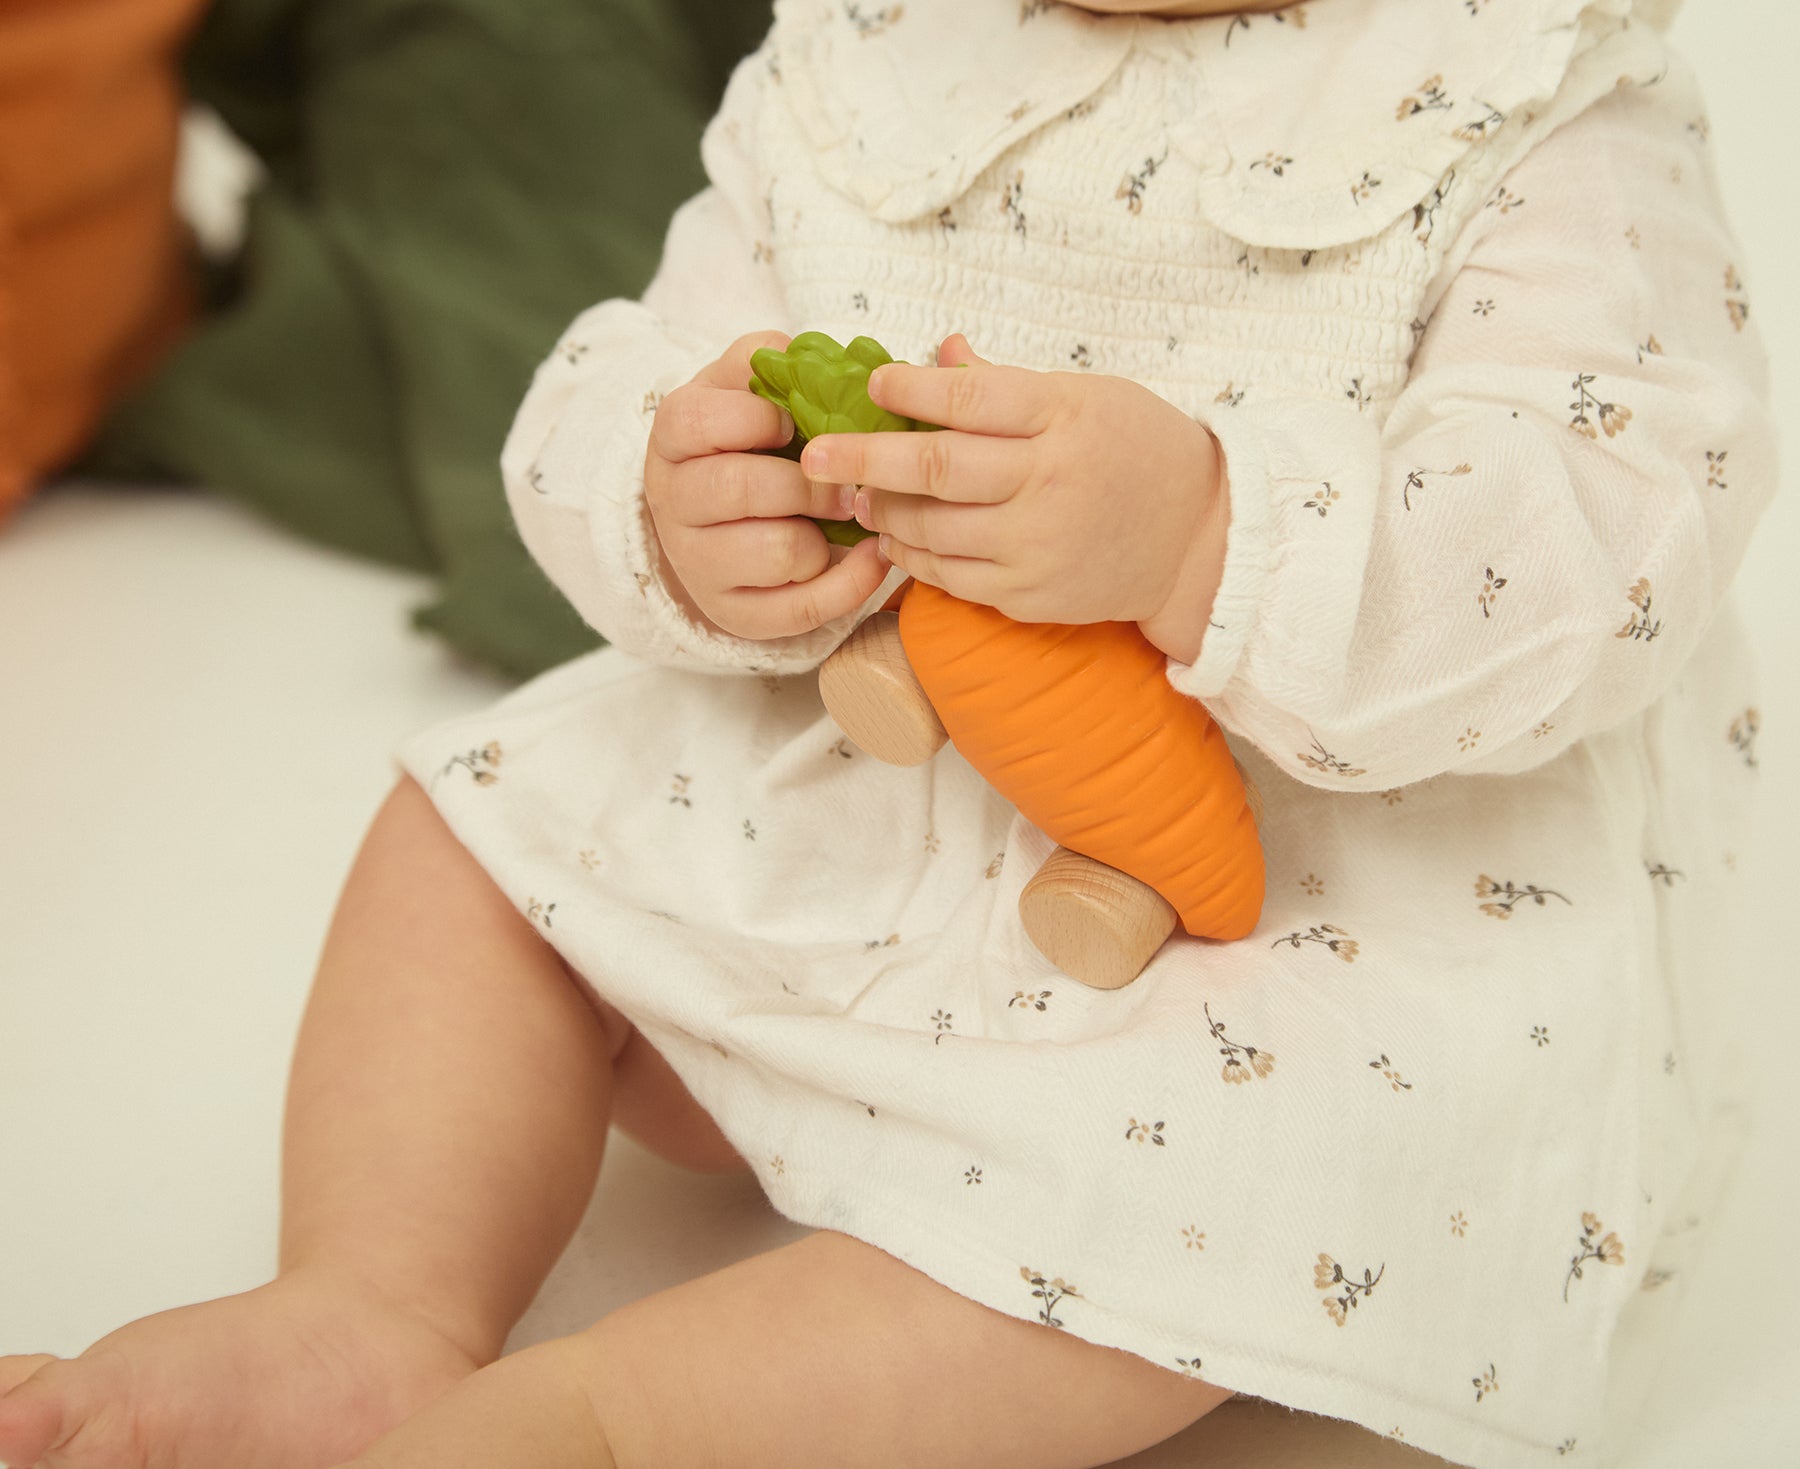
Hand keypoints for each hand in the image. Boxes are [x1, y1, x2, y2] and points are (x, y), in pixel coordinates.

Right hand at [644, 331, 891, 640]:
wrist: (716, 520)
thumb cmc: (745, 442)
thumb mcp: (742, 390)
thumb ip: (767, 362)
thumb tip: (808, 353)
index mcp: (674, 436)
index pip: (706, 420)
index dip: (764, 419)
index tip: (797, 423)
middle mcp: (674, 502)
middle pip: (742, 489)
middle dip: (810, 484)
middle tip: (846, 482)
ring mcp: (700, 564)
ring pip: (776, 552)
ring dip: (824, 535)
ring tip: (842, 519)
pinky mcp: (736, 614)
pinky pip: (803, 608)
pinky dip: (851, 583)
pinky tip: (872, 556)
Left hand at [798, 334, 1228, 662]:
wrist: (1197, 541)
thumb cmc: (1138, 452)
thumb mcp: (1086, 397)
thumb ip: (1006, 383)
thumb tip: (936, 353)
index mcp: (1063, 417)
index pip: (970, 396)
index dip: (910, 389)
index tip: (873, 384)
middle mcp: (1047, 482)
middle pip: (935, 466)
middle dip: (862, 458)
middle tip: (813, 454)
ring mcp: (1037, 545)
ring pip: (932, 528)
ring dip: (882, 511)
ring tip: (854, 495)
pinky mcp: (1029, 595)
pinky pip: (950, 577)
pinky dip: (913, 557)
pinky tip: (894, 538)